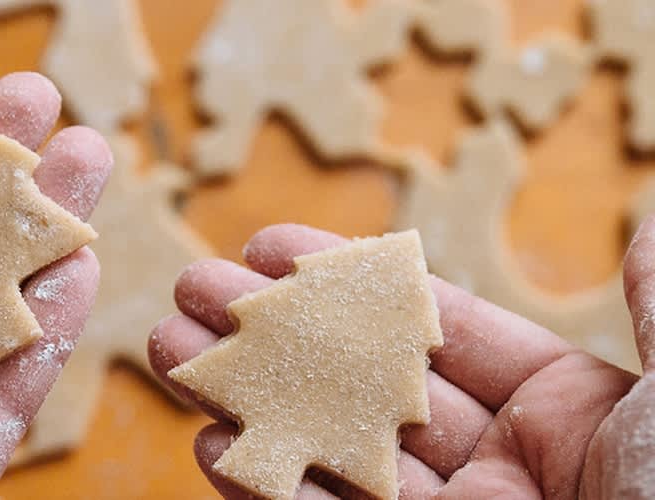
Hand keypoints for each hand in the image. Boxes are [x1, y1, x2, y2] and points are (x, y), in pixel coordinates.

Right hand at [149, 223, 654, 498]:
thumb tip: (646, 230)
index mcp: (569, 418)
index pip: (437, 333)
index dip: (352, 284)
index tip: (271, 243)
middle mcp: (502, 471)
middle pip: (364, 385)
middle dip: (274, 331)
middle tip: (196, 288)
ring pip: (330, 451)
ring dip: (246, 398)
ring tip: (170, 347)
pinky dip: (265, 485)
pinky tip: (210, 439)